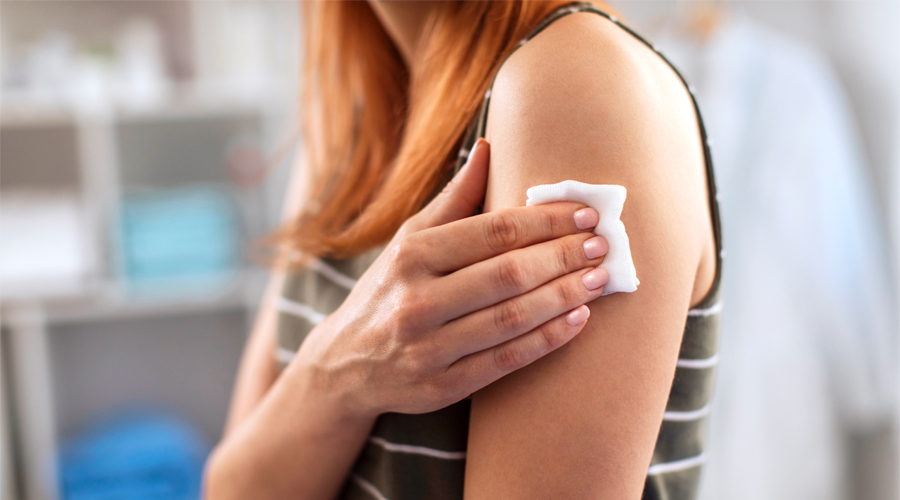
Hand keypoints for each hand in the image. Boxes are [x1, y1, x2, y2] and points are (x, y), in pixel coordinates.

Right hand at [293, 139, 608, 416]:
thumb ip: (453, 199)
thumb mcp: (409, 240)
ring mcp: (428, 348)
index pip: (493, 231)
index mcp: (411, 255)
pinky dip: (547, 339)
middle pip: (507, 273)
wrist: (344, 365)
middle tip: (604, 245)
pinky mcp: (442, 387)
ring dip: (564, 296)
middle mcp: (416, 300)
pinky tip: (578, 320)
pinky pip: (506, 360)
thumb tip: (489, 146)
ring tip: (600, 279)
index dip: (546, 220)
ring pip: (511, 318)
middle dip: (563, 256)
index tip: (586, 213)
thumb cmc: (388, 291)